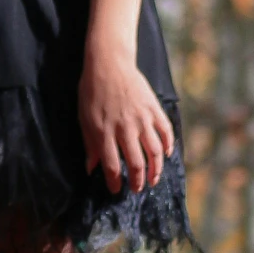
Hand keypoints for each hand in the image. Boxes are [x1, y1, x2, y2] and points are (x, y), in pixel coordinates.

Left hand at [79, 0, 174, 194]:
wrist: (109, 63)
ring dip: (156, 169)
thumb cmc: (92, 91)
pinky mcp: (153, 109)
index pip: (111, 165)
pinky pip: (166, 131)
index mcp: (104, 132)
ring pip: (154, 152)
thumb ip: (90, 144)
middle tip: (137, 189)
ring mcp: (142, 119)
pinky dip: (169, 145)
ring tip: (153, 179)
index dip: (115, 181)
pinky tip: (167, 155)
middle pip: (136, 163)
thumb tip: (91, 168)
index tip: (116, 189)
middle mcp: (125, 128)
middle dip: (137, 181)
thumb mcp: (84, 118)